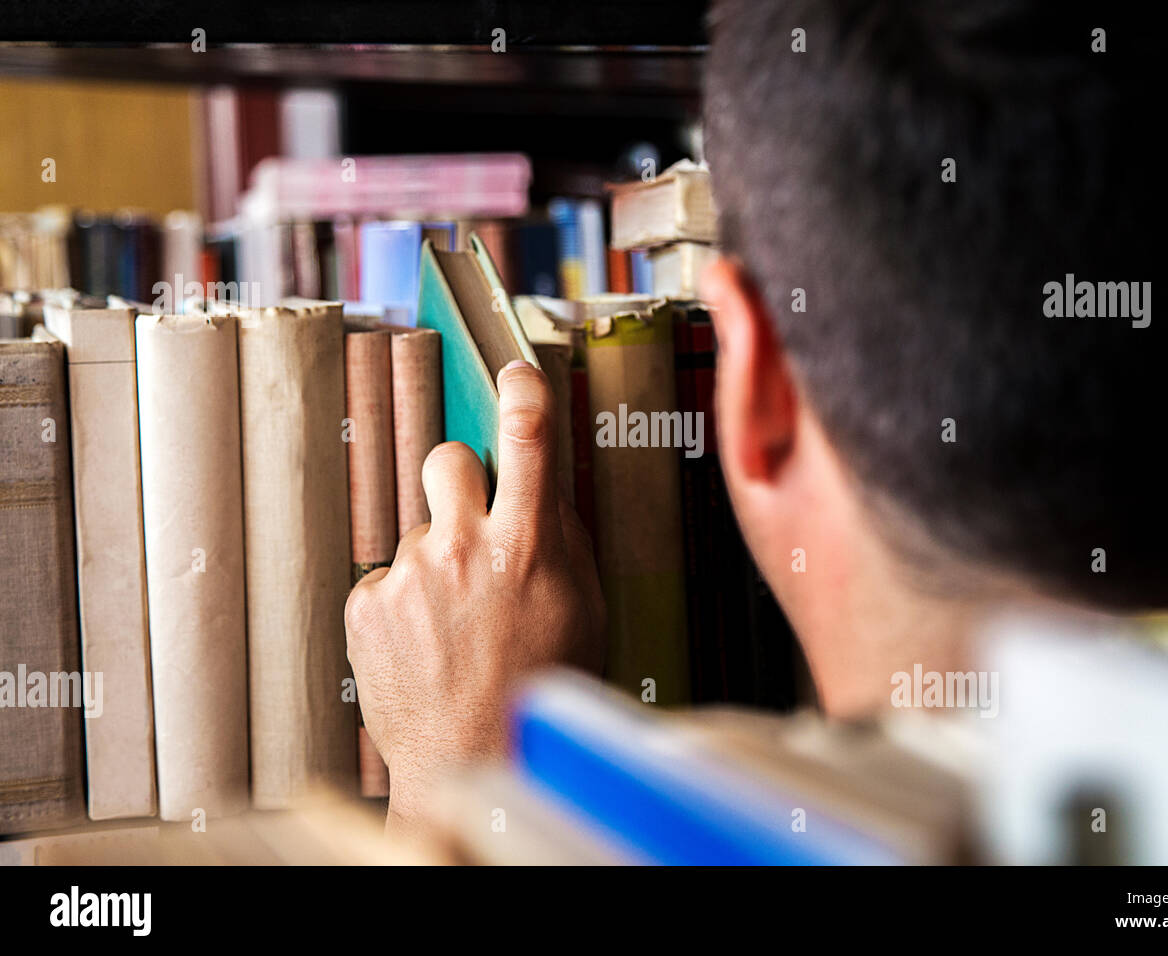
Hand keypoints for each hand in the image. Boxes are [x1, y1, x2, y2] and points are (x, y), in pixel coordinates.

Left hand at [344, 361, 604, 836]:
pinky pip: (387, 578)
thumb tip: (544, 490)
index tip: (516, 376)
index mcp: (527, 544)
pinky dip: (402, 604)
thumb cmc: (539, 686)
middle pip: (444, 458)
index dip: (523, 394)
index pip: (528, 439)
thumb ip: (561, 540)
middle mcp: (463, 547)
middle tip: (470, 521)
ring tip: (452, 621)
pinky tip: (424, 644)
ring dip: (434, 559)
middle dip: (456, 479)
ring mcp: (410, 574)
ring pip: (418, 530)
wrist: (473, 762)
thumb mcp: (582, 608)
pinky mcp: (368, 604)